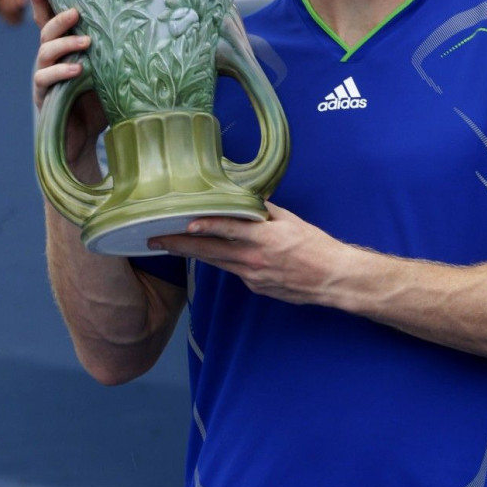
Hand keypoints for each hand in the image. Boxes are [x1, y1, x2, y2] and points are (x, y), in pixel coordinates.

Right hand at [29, 0, 107, 170]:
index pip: (51, 18)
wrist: (89, 142)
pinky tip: (79, 70)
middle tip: (77, 12)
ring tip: (86, 42)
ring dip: (65, 43)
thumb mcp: (116, 73)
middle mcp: (51, 58)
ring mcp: (44, 76)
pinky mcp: (44, 96)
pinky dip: (61, 71)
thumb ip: (123, 54)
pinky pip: (45, 78)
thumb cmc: (106, 103)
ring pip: (44, 51)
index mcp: (66, 47)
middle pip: (45, 29)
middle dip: (59, 18)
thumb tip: (164, 31)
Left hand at [151, 202, 346, 305]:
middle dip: (180, 245)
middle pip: (209, 252)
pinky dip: (221, 261)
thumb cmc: (315, 246)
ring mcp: (252, 276)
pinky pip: (233, 271)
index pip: (227, 230)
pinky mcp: (255, 287)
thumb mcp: (291, 220)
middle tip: (155, 239)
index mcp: (263, 238)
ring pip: (216, 262)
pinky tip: (210, 255)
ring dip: (192, 254)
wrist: (332, 278)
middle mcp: (253, 259)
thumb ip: (264, 211)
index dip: (204, 227)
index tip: (183, 225)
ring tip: (169, 245)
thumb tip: (246, 200)